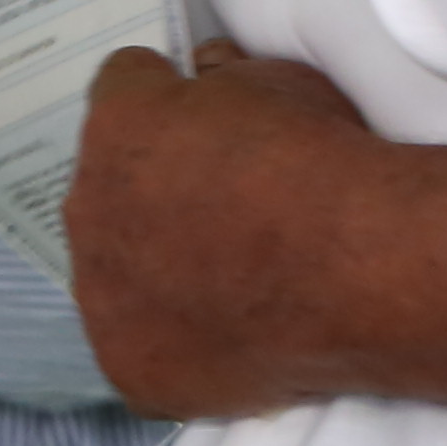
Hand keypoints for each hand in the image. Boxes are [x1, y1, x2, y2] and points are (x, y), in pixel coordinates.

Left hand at [65, 40, 388, 421]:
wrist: (358, 268)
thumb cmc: (326, 165)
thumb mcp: (283, 81)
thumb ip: (226, 78)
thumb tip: (209, 74)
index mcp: (117, 126)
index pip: (123, 88)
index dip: (169, 98)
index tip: (204, 117)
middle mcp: (88, 210)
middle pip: (108, 190)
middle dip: (155, 192)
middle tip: (224, 206)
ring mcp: (103, 301)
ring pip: (117, 275)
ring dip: (158, 271)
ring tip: (235, 279)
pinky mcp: (130, 371)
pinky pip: (141, 348)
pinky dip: (179, 342)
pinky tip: (235, 333)